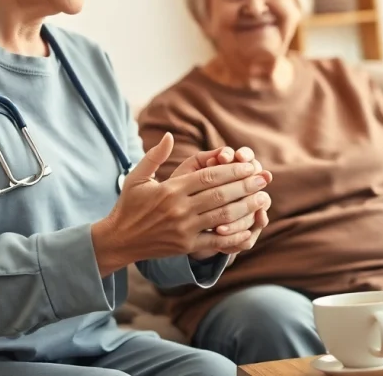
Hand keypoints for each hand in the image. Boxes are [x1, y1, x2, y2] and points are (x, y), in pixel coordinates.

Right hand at [89, 133, 270, 275]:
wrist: (118, 240)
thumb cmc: (129, 205)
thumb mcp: (137, 177)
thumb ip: (155, 156)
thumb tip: (170, 136)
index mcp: (170, 190)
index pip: (208, 177)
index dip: (232, 170)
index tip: (249, 165)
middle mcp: (179, 209)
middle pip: (220, 195)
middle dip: (245, 186)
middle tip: (264, 178)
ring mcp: (184, 229)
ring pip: (222, 216)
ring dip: (246, 207)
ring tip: (262, 199)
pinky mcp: (186, 246)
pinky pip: (216, 241)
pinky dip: (234, 235)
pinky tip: (249, 228)